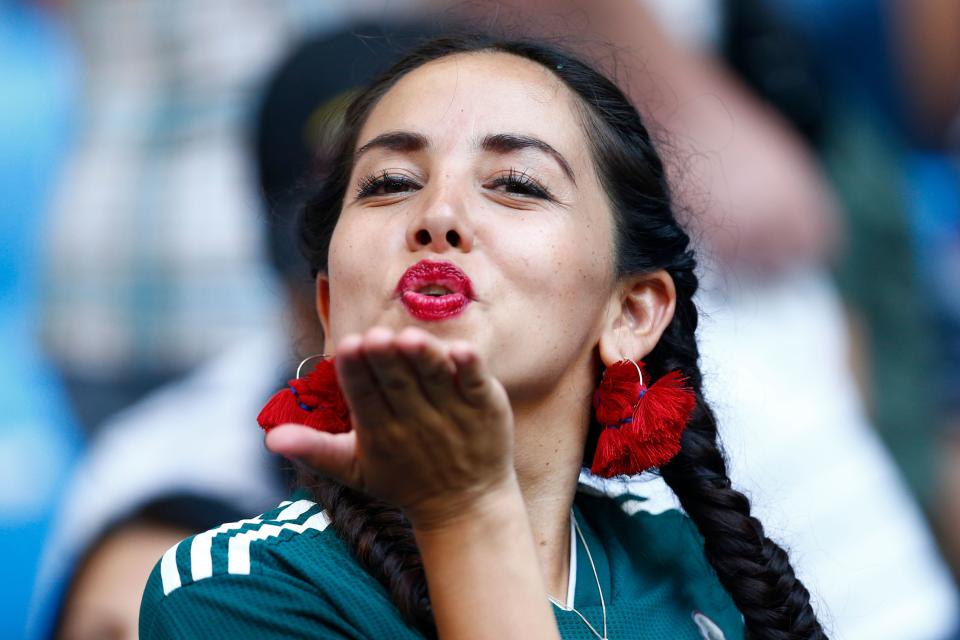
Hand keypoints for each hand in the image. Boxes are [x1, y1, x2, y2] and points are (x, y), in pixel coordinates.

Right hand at [265, 326, 516, 528]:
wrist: (465, 505)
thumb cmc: (403, 480)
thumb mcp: (354, 470)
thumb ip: (314, 450)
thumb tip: (269, 439)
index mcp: (380, 431)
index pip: (364, 396)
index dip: (356, 371)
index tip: (348, 347)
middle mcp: (416, 420)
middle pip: (398, 383)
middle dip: (385, 360)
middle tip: (375, 337)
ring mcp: (454, 413)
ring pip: (436, 379)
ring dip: (423, 359)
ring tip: (409, 339)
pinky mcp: (486, 407)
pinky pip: (477, 384)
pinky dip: (470, 369)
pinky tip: (461, 350)